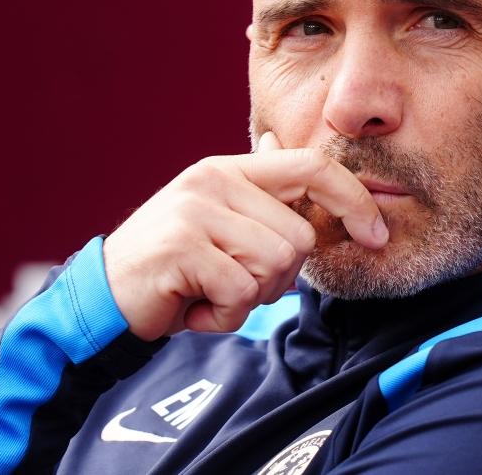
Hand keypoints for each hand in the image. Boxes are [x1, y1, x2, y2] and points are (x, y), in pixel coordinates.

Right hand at [102, 132, 387, 339]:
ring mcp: (196, 211)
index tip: (377, 235)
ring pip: (276, 264)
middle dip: (278, 278)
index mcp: (230, 170)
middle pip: (300, 236)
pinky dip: (224, 317)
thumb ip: (262, 201)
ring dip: (250, 298)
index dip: (353, 199)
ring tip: (211, 294)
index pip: (312, 166)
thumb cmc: (175, 270)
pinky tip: (195, 309)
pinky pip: (242, 292)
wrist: (105, 300)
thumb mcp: (222, 227)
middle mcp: (214, 180)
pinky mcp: (182, 248)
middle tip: (234, 285)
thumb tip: (298, 163)